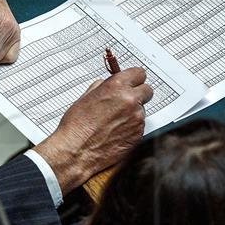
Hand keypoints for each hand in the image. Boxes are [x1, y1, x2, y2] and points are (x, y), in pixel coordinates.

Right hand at [34, 68, 153, 193]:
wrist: (77, 151)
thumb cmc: (77, 126)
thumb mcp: (86, 98)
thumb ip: (101, 87)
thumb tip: (106, 83)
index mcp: (116, 87)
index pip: (139, 73)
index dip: (135, 78)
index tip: (133, 82)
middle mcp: (130, 100)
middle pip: (147, 90)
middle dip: (139, 94)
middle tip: (128, 100)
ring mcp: (137, 118)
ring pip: (143, 109)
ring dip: (134, 112)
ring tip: (115, 121)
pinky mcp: (139, 134)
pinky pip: (140, 125)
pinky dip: (132, 127)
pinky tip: (117, 131)